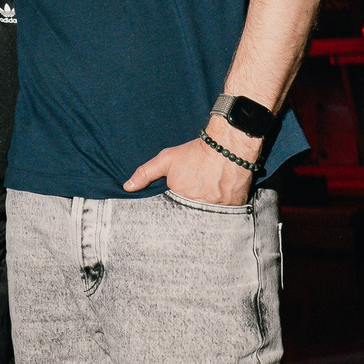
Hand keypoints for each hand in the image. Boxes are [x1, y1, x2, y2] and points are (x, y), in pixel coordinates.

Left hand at [122, 116, 258, 205]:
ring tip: (208, 200)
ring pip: (210, 218)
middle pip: (191, 218)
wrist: (228, 146)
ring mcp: (219, 210)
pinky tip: (221, 200)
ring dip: (207, 212)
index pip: (173, 215)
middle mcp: (200, 209)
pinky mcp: (235, 207)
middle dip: (190, 213)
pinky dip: (224, 210)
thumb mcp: (166, 160)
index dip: (174, 210)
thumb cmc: (195, 153)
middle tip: (194, 200)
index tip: (177, 203)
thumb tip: (127, 187)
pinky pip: (227, 215)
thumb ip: (145, 174)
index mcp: (181, 201)